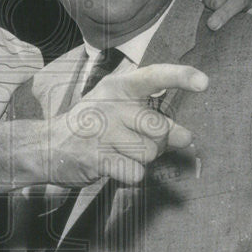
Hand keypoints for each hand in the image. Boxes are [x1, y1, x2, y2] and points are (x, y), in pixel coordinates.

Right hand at [42, 64, 206, 185]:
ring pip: (149, 153)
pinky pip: (135, 173)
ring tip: (122, 152)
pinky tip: (115, 165)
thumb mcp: (119, 110)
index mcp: (118, 87)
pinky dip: (131, 175)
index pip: (153, 76)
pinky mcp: (96, 158)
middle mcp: (110, 106)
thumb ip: (154, 120)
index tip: (204, 82)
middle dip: (160, 142)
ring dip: (142, 159)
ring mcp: (102, 132)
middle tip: (143, 142)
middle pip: (160, 128)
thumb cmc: (93, 125)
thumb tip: (186, 137)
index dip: (181, 77)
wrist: (47, 146)